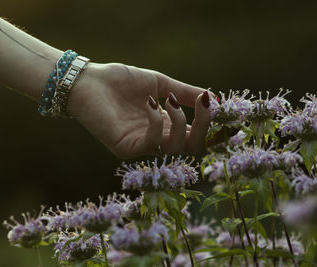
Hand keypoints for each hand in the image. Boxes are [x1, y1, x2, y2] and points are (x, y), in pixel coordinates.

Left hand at [68, 63, 210, 158]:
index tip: (228, 116)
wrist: (88, 81)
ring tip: (169, 99)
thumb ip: (185, 93)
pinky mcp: (126, 148)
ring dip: (179, 122)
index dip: (215, 130)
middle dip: (204, 126)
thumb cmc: (120, 81)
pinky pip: (151, 143)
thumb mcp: (159, 83)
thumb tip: (215, 98)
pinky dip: (156, 122)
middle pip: (192, 147)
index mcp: (166, 124)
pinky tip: (150, 102)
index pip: (196, 135)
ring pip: (175, 149)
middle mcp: (157, 137)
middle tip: (205, 104)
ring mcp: (141, 145)